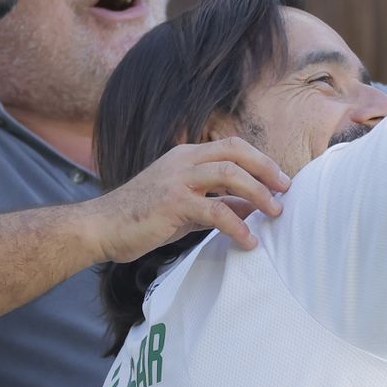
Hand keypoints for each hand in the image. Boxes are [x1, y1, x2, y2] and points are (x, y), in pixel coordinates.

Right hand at [90, 138, 291, 260]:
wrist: (101, 227)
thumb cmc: (142, 218)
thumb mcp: (185, 206)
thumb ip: (216, 202)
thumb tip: (251, 207)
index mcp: (185, 156)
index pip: (231, 146)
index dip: (259, 160)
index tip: (280, 179)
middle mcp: (183, 161)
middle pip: (235, 152)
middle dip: (265, 169)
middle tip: (286, 190)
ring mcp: (177, 180)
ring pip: (229, 175)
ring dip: (258, 193)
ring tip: (275, 213)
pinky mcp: (173, 203)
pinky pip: (215, 211)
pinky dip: (237, 225)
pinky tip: (248, 240)